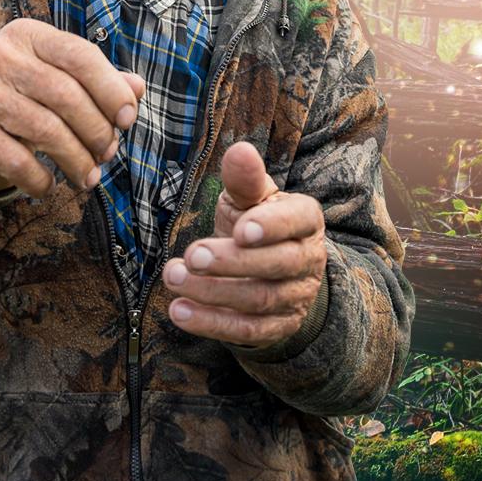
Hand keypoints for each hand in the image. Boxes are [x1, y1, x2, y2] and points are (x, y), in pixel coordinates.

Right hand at [0, 18, 146, 195]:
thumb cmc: (35, 100)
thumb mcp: (68, 82)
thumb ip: (105, 83)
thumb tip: (137, 88)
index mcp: (30, 35)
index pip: (80, 55)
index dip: (111, 90)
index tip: (128, 120)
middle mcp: (0, 54)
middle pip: (65, 95)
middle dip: (96, 131)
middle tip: (108, 154)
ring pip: (45, 129)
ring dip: (76, 160)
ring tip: (90, 176)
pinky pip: (16, 160)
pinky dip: (39, 178)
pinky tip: (50, 186)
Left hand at [162, 141, 326, 347]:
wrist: (271, 276)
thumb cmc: (255, 224)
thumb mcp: (251, 199)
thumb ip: (245, 178)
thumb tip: (239, 149)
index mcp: (306, 221)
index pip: (298, 221)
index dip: (272, 226)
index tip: (239, 227)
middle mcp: (308, 260)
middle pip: (278, 264)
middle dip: (232, 261)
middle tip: (190, 254)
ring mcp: (295, 298)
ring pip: (259, 300)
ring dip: (212, 291)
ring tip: (174, 277)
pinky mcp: (276, 328)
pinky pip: (247, 330)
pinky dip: (211, 323)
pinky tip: (179, 310)